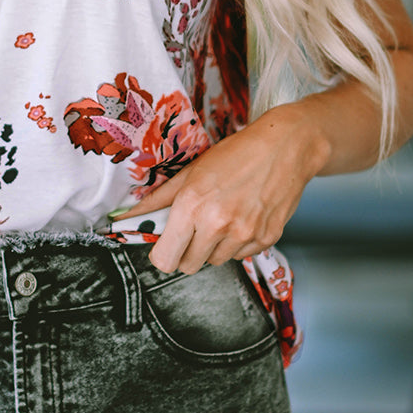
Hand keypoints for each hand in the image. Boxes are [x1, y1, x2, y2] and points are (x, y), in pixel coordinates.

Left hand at [117, 105, 327, 274]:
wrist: (285, 147)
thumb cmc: (237, 154)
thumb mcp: (191, 171)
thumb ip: (158, 198)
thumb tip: (127, 216)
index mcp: (192, 205)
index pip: (165, 258)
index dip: (162, 254)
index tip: (166, 244)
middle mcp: (217, 224)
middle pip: (188, 265)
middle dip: (187, 251)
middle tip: (195, 228)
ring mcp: (244, 234)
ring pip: (215, 261)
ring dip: (214, 246)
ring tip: (223, 216)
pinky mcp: (266, 239)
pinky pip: (240, 256)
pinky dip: (238, 243)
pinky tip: (243, 217)